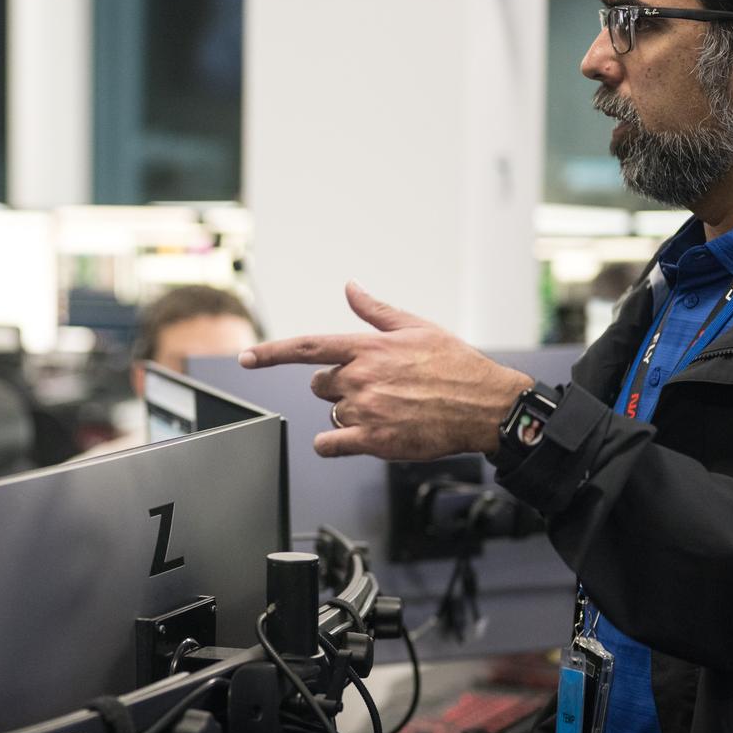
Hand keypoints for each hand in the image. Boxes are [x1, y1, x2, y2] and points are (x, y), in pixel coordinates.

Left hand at [238, 282, 532, 460]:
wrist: (486, 405)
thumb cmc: (456, 365)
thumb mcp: (416, 327)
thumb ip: (375, 310)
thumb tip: (352, 288)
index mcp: (367, 347)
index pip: (307, 347)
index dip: (270, 354)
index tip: (246, 359)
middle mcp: (361, 377)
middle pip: (320, 386)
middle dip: (339, 387)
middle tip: (376, 388)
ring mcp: (365, 410)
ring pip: (332, 413)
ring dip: (349, 414)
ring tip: (388, 409)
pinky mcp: (373, 441)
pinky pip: (331, 445)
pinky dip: (334, 444)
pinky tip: (355, 438)